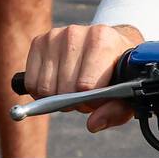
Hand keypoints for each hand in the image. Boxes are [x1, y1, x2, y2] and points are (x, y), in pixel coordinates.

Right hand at [24, 24, 143, 131]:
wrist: (112, 42)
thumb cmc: (119, 69)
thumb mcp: (127, 90)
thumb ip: (116, 110)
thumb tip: (93, 124)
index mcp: (102, 39)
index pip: (84, 85)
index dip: (91, 101)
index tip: (99, 97)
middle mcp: (76, 33)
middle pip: (63, 90)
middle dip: (74, 100)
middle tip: (87, 93)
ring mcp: (56, 36)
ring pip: (45, 88)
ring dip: (58, 96)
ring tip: (74, 86)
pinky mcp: (40, 41)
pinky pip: (32, 82)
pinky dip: (42, 91)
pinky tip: (59, 82)